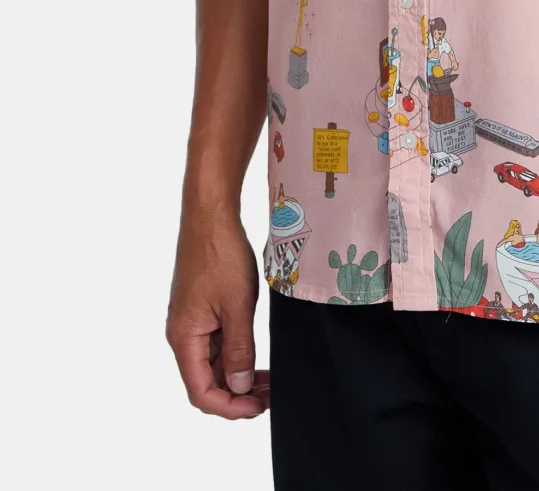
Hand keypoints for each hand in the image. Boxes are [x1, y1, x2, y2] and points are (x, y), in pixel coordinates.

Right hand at [166, 211, 268, 418]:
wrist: (210, 216)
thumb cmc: (221, 255)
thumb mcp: (237, 306)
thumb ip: (239, 350)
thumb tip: (238, 387)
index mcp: (184, 338)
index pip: (201, 392)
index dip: (230, 407)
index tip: (259, 408)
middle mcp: (182, 334)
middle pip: (205, 381)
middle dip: (236, 394)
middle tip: (270, 395)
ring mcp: (191, 321)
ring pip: (212, 364)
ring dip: (237, 375)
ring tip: (268, 380)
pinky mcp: (200, 309)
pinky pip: (215, 344)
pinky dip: (235, 355)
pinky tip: (255, 356)